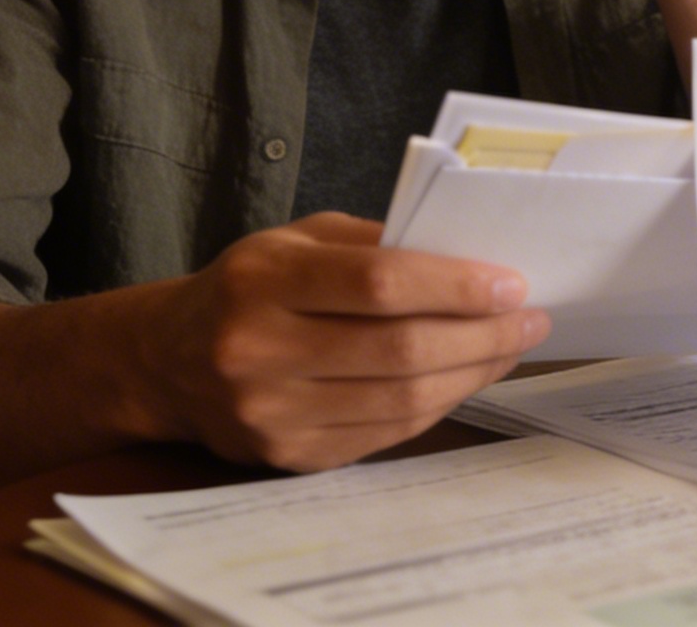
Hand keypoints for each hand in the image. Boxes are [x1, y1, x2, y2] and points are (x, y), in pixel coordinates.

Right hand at [137, 214, 549, 472]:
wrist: (166, 361)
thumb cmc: (248, 286)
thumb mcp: (295, 239)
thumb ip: (373, 244)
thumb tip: (468, 259)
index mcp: (262, 280)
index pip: (378, 284)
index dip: (454, 287)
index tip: (512, 284)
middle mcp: (259, 349)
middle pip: (398, 351)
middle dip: (481, 336)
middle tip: (530, 320)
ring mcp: (270, 413)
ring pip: (399, 401)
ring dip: (471, 375)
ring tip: (510, 349)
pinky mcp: (288, 456)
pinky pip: (385, 434)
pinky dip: (437, 405)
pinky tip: (465, 379)